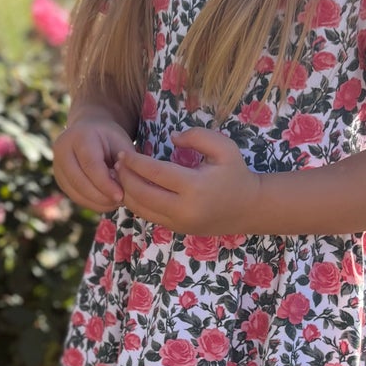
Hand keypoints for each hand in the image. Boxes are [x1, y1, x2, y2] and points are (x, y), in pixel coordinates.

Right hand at [53, 113, 134, 212]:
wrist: (90, 131)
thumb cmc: (109, 139)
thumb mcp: (120, 144)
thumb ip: (124, 163)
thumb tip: (124, 186)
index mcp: (79, 136)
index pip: (90, 165)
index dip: (105, 183)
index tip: (121, 195)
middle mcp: (62, 149)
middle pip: (79, 181)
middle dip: (101, 196)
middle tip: (119, 201)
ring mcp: (57, 165)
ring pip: (75, 192)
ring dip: (96, 202)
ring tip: (115, 202)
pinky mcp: (59, 179)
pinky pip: (74, 196)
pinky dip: (91, 203)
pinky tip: (105, 203)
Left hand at [115, 128, 260, 234]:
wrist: (249, 208)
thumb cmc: (236, 173)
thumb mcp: (224, 147)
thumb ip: (197, 136)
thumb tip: (171, 138)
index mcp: (195, 187)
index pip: (155, 173)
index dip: (135, 162)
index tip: (123, 152)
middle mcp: (184, 209)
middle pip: (142, 193)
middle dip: (124, 177)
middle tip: (116, 163)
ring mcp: (179, 223)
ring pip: (141, 209)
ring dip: (126, 192)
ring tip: (119, 175)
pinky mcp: (177, 230)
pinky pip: (149, 216)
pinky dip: (137, 203)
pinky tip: (132, 188)